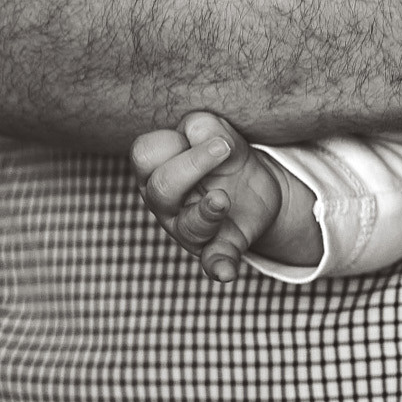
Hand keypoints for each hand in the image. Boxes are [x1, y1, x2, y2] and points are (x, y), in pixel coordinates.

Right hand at [132, 112, 294, 280]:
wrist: (256, 189)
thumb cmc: (224, 158)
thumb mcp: (219, 134)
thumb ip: (208, 128)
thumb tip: (206, 134)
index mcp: (158, 169)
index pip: (145, 153)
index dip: (173, 141)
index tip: (208, 134)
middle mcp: (166, 203)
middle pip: (161, 188)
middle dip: (192, 165)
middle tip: (224, 148)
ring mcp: (190, 228)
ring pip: (187, 226)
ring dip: (206, 212)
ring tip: (222, 198)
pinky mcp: (219, 247)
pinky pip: (214, 262)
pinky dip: (219, 267)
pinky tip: (225, 272)